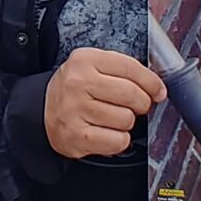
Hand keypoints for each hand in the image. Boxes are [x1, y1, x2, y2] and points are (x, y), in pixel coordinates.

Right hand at [45, 47, 165, 160]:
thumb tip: (157, 88)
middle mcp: (78, 83)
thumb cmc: (75, 90)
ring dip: (126, 123)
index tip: (158, 91)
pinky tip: (107, 133)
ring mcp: (75, 110)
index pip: (131, 68)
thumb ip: (123, 71)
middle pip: (132, 95)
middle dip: (141, 104)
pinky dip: (119, 140)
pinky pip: (118, 141)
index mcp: (85, 60)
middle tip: (135, 106)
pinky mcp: (76, 136)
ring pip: (126, 120)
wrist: (41, 111)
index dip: (152, 82)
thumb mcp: (93, 67)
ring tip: (111, 119)